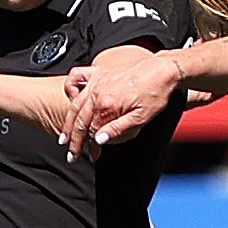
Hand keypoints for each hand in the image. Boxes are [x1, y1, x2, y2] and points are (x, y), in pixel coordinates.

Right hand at [63, 50, 182, 158]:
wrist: (163, 70)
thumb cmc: (155, 93)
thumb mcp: (141, 118)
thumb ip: (117, 130)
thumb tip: (98, 140)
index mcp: (107, 105)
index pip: (91, 131)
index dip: (90, 146)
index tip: (92, 156)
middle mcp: (97, 93)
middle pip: (79, 121)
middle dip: (74, 141)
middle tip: (72, 155)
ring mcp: (96, 81)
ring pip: (74, 104)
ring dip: (67, 123)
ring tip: (64, 138)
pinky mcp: (98, 72)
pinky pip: (76, 76)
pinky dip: (70, 87)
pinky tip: (71, 98)